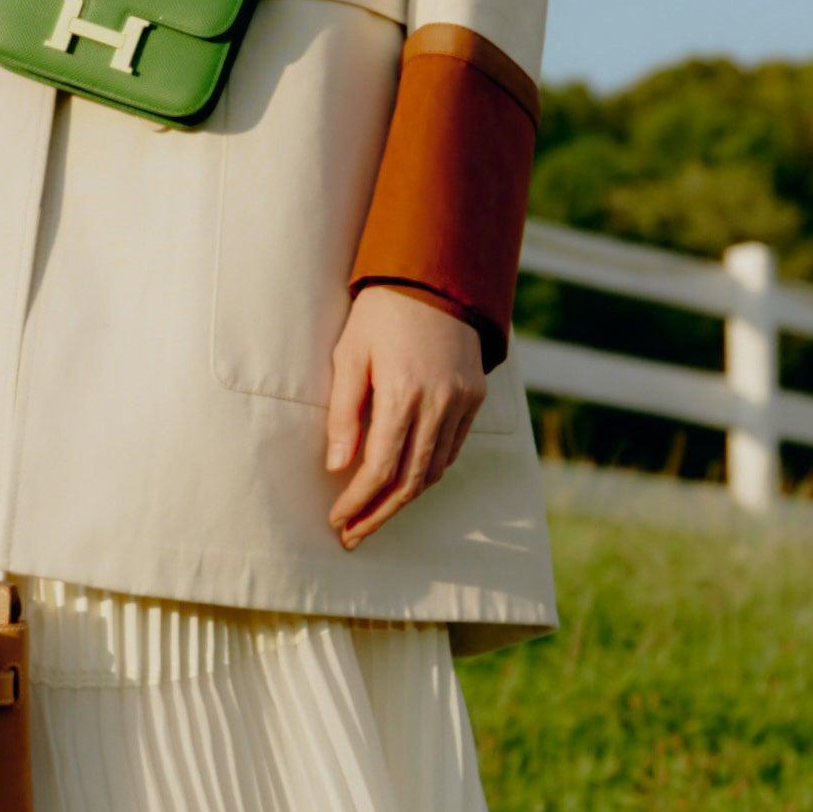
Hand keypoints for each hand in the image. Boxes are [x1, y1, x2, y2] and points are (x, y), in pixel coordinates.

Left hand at [324, 284, 487, 547]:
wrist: (434, 277)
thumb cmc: (379, 313)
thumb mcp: (349, 355)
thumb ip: (344, 413)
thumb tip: (338, 468)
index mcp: (404, 391)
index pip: (381, 467)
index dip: (358, 501)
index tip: (337, 519)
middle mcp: (440, 402)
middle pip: (412, 480)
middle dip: (381, 513)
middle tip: (353, 535)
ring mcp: (463, 401)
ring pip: (436, 470)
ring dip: (405, 499)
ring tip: (374, 515)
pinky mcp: (475, 397)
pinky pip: (452, 449)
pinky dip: (428, 471)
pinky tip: (404, 482)